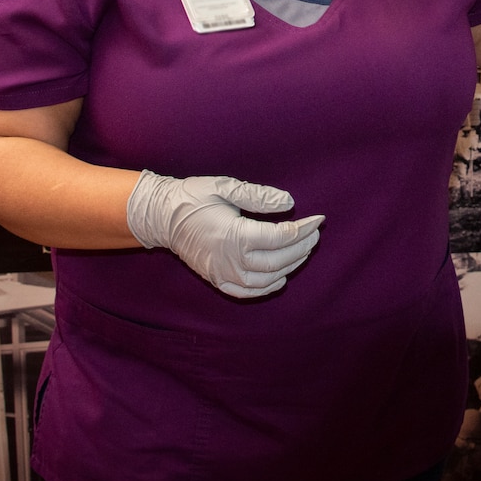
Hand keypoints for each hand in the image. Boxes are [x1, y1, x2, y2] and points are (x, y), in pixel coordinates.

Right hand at [126, 171, 322, 297]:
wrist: (161, 216)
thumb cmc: (194, 197)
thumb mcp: (226, 188)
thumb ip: (258, 196)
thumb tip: (289, 203)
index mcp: (236, 235)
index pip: (282, 237)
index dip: (305, 229)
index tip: (319, 219)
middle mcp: (231, 259)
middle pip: (279, 260)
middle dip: (302, 247)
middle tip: (316, 234)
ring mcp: (223, 273)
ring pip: (266, 279)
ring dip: (290, 267)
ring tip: (303, 251)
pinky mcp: (216, 280)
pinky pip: (246, 292)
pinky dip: (266, 288)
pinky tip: (280, 279)